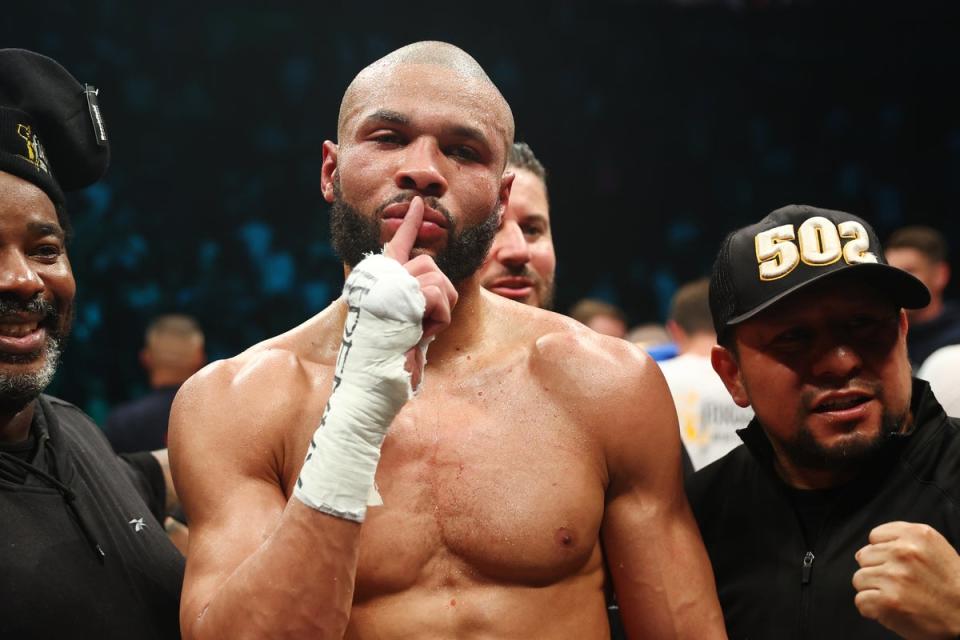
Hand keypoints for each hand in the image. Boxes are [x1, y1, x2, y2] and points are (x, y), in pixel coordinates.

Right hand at [382, 196, 457, 387]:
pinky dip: (437, 321)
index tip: (419, 204)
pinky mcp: (398, 292)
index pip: (398, 245)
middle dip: (439, 296)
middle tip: (423, 325)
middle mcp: (380, 277)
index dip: (411, 224)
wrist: (370, 380)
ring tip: (417, 331)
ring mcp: (388, 282)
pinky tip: (418, 333)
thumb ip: (416, 304)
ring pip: (437, 280)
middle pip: (430, 265)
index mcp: (380, 282)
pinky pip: (437, 297)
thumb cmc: (388, 361)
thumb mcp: (405, 327)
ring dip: (438, 312)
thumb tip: (435, 293)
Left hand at [853, 521, 959, 638]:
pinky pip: (861, 601)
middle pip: (864, 557)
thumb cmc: (950, 584)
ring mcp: (894, 576)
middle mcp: (904, 552)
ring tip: (897, 596)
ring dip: (874, 590)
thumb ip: (902, 540)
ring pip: (859, 579)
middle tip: (900, 583)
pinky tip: (892, 609)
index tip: (898, 564)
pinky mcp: (888, 600)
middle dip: (877, 571)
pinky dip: (872, 609)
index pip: (874, 537)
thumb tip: (868, 547)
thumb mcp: (933, 548)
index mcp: (916, 535)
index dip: (883, 553)